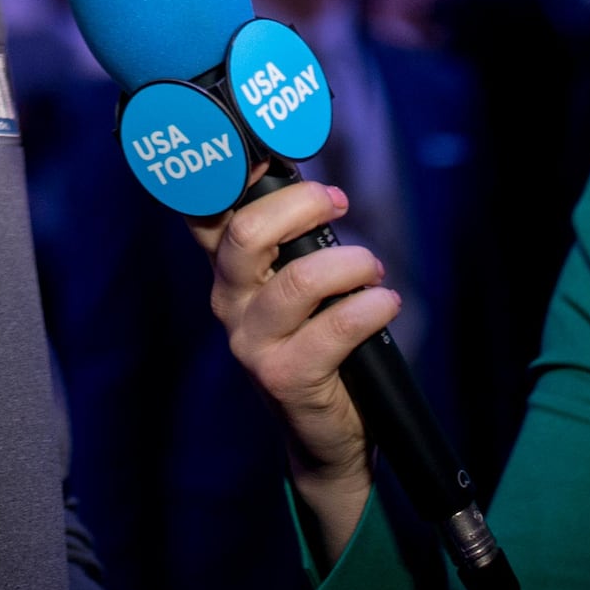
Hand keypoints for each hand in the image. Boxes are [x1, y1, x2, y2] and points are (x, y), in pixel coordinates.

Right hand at [193, 179, 397, 542]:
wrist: (323, 434)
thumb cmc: (316, 345)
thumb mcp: (295, 289)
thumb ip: (291, 243)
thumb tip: (317, 188)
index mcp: (228, 272)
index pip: (204, 213)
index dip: (222, 176)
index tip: (262, 155)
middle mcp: (229, 303)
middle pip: (246, 234)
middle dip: (301, 205)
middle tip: (338, 203)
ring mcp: (252, 343)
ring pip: (298, 281)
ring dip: (351, 265)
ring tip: (374, 270)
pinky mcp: (286, 376)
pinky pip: (335, 329)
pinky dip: (371, 307)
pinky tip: (385, 303)